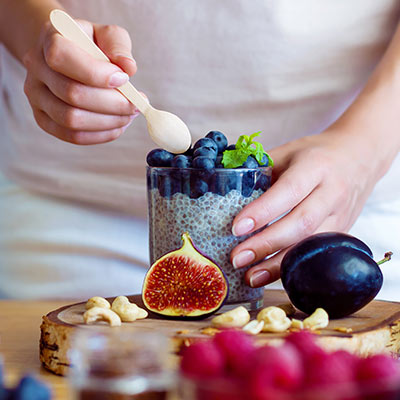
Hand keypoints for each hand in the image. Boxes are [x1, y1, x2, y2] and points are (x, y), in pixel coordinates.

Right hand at [23, 19, 138, 143]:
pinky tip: (118, 125)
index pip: (62, 56)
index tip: (125, 79)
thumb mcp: (107, 35)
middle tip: (136, 104)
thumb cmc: (92, 45)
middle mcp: (37, 68)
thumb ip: (118, 46)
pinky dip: (101, 135)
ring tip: (129, 115)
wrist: (69, 57)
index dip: (97, 73)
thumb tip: (128, 68)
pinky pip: (73, 136)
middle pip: (72, 94)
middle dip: (112, 103)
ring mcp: (36, 97)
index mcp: (50, 38)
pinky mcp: (44, 119)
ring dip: (109, 121)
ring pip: (71, 120)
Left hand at [230, 130, 378, 287]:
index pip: (288, 191)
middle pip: (300, 223)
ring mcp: (341, 215)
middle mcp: (332, 192)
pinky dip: (293, 267)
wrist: (360, 158)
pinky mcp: (343, 232)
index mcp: (315, 167)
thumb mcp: (288, 152)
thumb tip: (225, 192)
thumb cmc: (315, 155)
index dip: (262, 211)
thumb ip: (261, 170)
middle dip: (266, 244)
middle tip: (236, 257)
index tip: (236, 228)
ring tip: (250, 276)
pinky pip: (317, 254)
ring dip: (278, 265)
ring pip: (310, 245)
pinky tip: (270, 275)